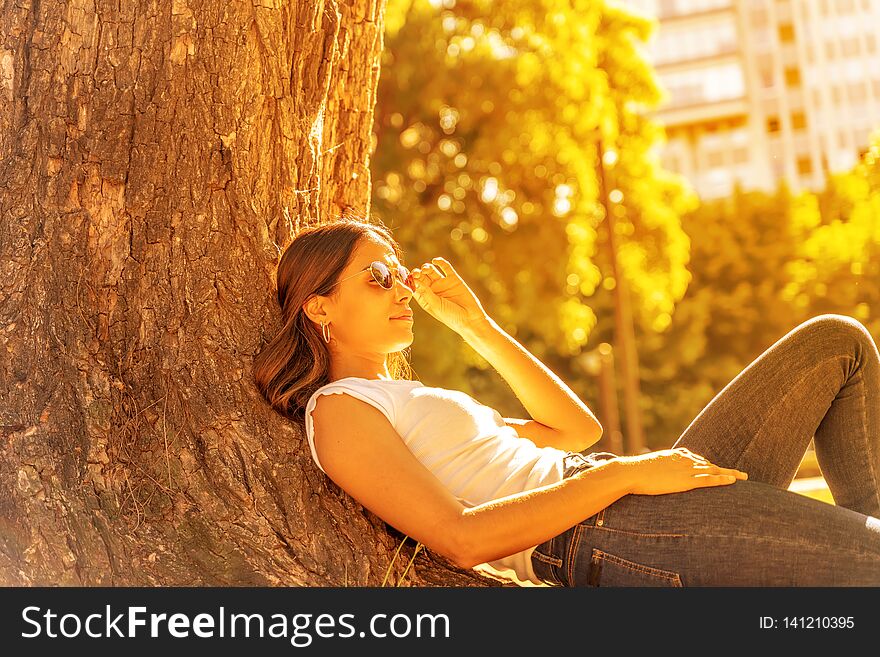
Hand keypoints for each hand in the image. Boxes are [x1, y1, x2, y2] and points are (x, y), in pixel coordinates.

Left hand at [410, 257, 488, 334]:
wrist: (470, 318)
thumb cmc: (450, 316)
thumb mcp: (435, 305)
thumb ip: (426, 292)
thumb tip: (414, 280)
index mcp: (425, 298)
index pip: (414, 286)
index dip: (410, 281)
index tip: (408, 278)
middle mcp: (432, 290)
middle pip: (421, 277)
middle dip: (418, 273)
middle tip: (417, 273)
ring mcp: (443, 284)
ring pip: (431, 271)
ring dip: (427, 267)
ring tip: (426, 269)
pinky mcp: (453, 279)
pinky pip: (445, 267)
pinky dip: (440, 262)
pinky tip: (435, 261)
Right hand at [612, 447, 748, 495]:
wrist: (631, 472)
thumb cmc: (635, 471)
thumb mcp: (647, 466)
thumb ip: (656, 468)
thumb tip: (651, 472)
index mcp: (676, 455)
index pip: (697, 460)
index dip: (710, 466)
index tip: (718, 470)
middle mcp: (684, 460)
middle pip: (710, 464)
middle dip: (725, 469)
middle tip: (741, 474)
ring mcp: (686, 470)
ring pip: (713, 470)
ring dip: (730, 474)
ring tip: (743, 478)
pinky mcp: (686, 480)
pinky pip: (708, 480)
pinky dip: (722, 479)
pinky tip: (733, 481)